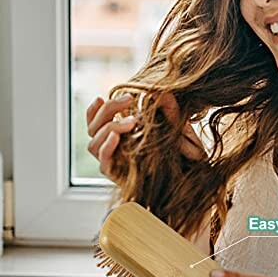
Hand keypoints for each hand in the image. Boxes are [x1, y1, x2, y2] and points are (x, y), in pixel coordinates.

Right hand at [86, 92, 205, 182]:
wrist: (184, 183)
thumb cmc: (178, 155)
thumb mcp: (175, 130)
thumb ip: (169, 113)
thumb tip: (165, 93)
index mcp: (118, 136)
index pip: (95, 121)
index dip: (94, 110)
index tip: (102, 97)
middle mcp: (111, 148)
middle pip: (93, 128)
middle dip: (107, 110)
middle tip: (128, 100)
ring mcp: (112, 162)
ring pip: (93, 144)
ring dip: (109, 127)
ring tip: (131, 121)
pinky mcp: (116, 176)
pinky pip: (103, 162)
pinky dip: (106, 147)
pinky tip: (116, 136)